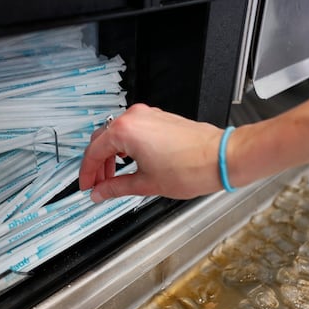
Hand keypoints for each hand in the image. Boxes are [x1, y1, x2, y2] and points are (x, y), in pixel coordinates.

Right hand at [79, 103, 224, 201]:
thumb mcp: (146, 183)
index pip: (94, 152)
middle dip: (98, 164)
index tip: (87, 185)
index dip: (87, 172)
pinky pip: (133, 130)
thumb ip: (116, 187)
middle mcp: (134, 117)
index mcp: (126, 131)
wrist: (221, 158)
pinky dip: (125, 147)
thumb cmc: (191, 167)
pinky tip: (129, 163)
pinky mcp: (159, 118)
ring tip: (113, 177)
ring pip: (117, 134)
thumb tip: (100, 192)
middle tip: (98, 184)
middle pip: (102, 140)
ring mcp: (148, 115)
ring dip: (111, 155)